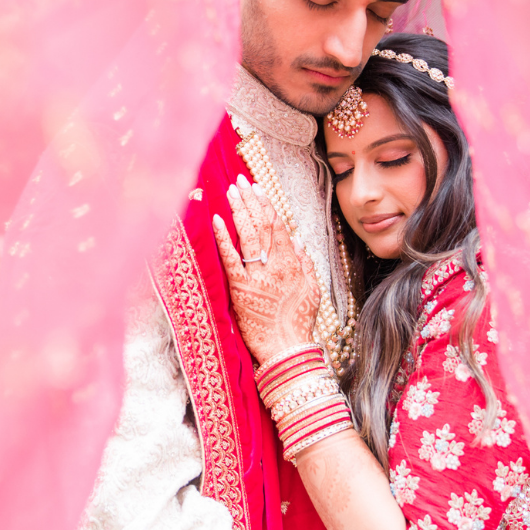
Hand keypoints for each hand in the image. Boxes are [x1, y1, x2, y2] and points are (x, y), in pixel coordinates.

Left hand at [211, 175, 319, 365]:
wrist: (287, 348)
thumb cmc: (299, 323)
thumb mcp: (312, 291)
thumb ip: (306, 264)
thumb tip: (300, 240)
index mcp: (292, 263)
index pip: (279, 226)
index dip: (267, 204)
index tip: (259, 188)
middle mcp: (275, 265)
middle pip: (262, 225)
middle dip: (251, 200)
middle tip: (241, 181)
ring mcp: (257, 275)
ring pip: (248, 235)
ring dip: (239, 210)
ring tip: (231, 191)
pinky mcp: (241, 289)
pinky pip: (231, 258)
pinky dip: (223, 238)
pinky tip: (217, 219)